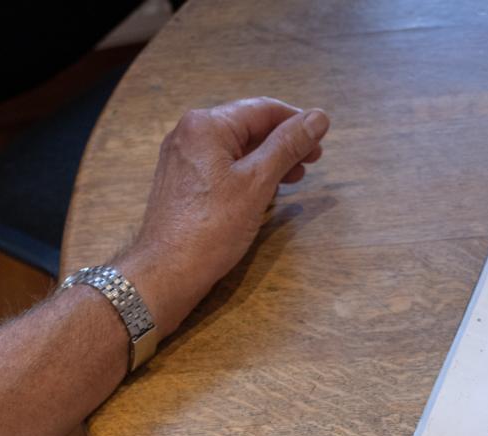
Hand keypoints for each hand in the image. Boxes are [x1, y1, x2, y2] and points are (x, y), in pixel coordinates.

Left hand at [114, 98, 330, 337]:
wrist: (165, 273)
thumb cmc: (211, 229)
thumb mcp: (257, 183)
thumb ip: (288, 146)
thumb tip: (318, 117)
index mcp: (206, 125)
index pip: (262, 109)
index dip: (297, 121)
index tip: (322, 137)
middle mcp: (189, 133)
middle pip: (247, 127)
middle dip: (283, 142)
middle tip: (312, 161)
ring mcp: (182, 158)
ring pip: (235, 149)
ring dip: (267, 159)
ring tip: (294, 177)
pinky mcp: (181, 182)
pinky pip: (220, 166)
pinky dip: (246, 173)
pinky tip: (264, 189)